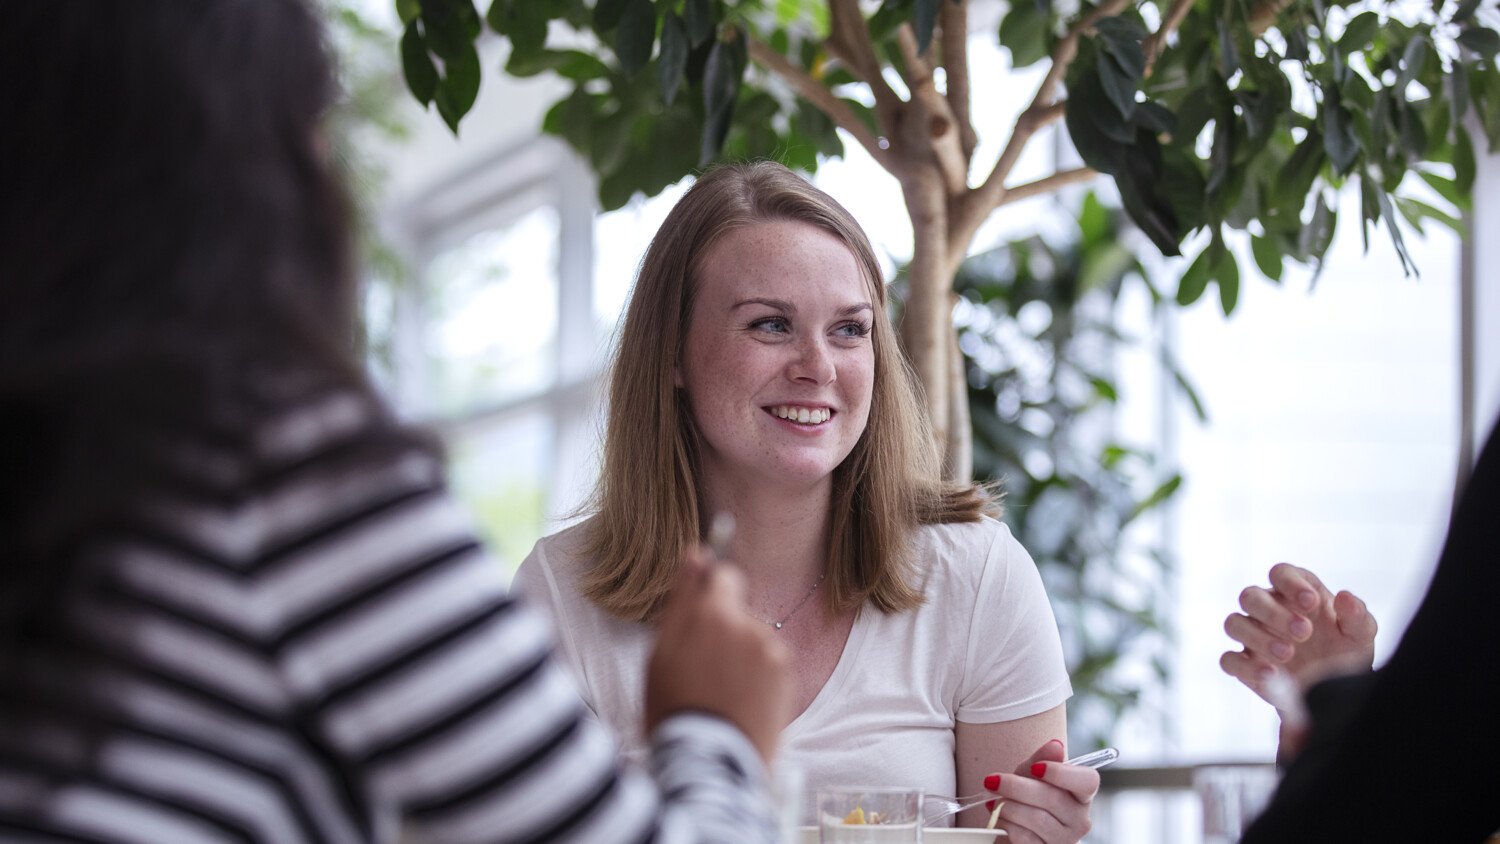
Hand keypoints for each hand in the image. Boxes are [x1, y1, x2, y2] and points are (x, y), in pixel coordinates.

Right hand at [645, 547, 791, 763]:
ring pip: (755, 640)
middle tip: (702, 669)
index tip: (703, 618)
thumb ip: (683, 596)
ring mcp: (772, 653)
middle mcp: (749, 626)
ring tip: (720, 692)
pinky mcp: (787, 678)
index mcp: (713, 614)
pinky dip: (758, 677)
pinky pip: (770, 664)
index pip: (725, 575)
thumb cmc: (673, 707)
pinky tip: (739, 702)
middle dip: (725, 630)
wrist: (707, 763)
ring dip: (742, 656)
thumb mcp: (662, 651)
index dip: (712, 595)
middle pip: (740, 612)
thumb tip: (697, 553)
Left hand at [979, 739, 1095, 843]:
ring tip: (995, 801)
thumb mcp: (1030, 774)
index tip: (1036, 767)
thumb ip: (1042, 759)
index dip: (1061, 773)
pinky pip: (1025, 838)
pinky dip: (1006, 824)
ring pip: (1037, 819)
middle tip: (993, 781)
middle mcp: (1080, 819)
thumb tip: (1055, 745)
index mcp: (1082, 794)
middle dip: (1017, 787)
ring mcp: (1065, 840)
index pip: (1088, 781)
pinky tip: (999, 818)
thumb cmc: (1026, 797)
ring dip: (1008, 807)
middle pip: (1054, 799)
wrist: (1014, 826)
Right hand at [1220, 563, 1377, 703]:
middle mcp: (1269, 610)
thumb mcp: (1360, 634)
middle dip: (1273, 613)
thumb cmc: (1345, 652)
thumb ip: (1356, 615)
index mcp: (1294, 593)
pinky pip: (1229, 660)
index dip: (1290, 584)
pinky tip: (1271, 674)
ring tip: (1287, 654)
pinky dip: (1246, 666)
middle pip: (1250, 596)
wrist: (1335, 690)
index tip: (1311, 604)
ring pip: (1234, 623)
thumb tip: (1344, 597)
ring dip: (1257, 637)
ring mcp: (1253, 636)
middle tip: (1304, 633)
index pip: (1280, 573)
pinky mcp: (1245, 664)